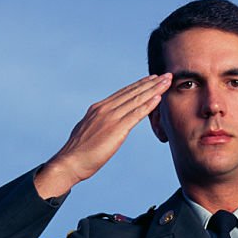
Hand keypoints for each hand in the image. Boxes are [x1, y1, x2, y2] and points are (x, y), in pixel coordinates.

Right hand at [34, 74, 171, 197]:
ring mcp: (110, 117)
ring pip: (136, 99)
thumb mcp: (89, 132)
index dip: (139, 85)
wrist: (70, 162)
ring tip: (167, 81)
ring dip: (154, 89)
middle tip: (166, 75)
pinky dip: (148, 104)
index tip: (151, 79)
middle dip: (151, 82)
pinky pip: (136, 114)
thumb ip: (99, 126)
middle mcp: (105, 108)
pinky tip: (159, 97)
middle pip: (132, 92)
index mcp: (98, 108)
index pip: (123, 93)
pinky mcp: (116, 129)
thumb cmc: (78, 153)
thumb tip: (104, 127)